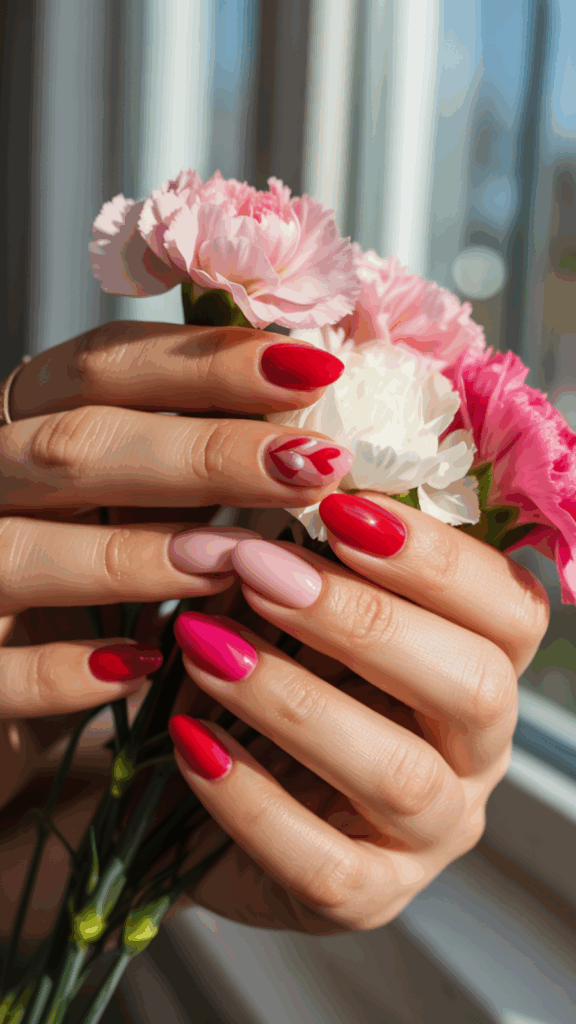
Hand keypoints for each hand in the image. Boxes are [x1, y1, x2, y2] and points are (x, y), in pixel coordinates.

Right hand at [0, 320, 348, 934]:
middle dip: (201, 453)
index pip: (105, 367)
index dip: (206, 363)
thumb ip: (196, 462)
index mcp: (26, 422)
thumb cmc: (84, 574)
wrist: (6, 674)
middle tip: (312, 463)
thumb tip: (323, 435)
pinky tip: (144, 664)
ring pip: (20, 549)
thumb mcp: (131, 500)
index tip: (312, 370)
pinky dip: (66, 670)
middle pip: (74, 446)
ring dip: (134, 554)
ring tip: (238, 560)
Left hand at [170, 492, 548, 933]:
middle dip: (364, 621)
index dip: (436, 558)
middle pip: (473, 686)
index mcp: (482, 664)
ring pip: (400, 774)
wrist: (210, 788)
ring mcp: (431, 833)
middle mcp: (479, 752)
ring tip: (207, 647)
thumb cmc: (278, 669)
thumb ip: (308, 555)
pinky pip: (325, 863)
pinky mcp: (368, 895)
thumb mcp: (297, 606)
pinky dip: (251, 799)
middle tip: (261, 570)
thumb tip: (280, 475)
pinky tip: (192, 742)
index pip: (510, 609)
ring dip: (295, 699)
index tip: (340, 509)